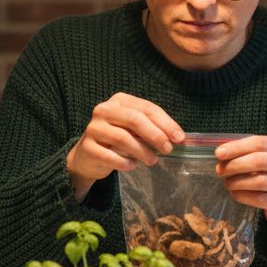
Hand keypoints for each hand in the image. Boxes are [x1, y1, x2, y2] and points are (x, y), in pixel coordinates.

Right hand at [66, 93, 184, 200]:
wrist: (87, 157)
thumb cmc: (116, 141)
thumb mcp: (133, 129)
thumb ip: (152, 128)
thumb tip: (178, 138)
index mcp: (119, 101)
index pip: (146, 108)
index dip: (165, 122)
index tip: (179, 137)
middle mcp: (104, 110)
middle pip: (134, 119)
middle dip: (155, 135)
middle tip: (168, 149)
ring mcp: (93, 128)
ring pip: (123, 138)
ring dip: (142, 151)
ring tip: (153, 161)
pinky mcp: (88, 147)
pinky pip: (111, 156)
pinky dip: (125, 163)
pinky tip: (133, 166)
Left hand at [214, 135, 266, 233]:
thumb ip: (249, 154)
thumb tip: (222, 152)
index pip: (260, 143)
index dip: (237, 147)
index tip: (219, 154)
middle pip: (260, 160)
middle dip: (235, 165)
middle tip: (220, 170)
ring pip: (260, 180)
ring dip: (237, 181)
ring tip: (227, 183)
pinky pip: (260, 198)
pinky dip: (243, 195)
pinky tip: (235, 194)